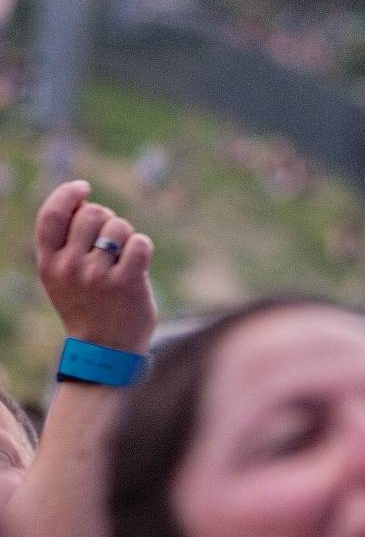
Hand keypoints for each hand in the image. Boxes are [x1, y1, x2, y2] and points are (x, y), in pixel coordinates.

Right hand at [34, 181, 155, 352]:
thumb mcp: (62, 276)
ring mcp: (97, 275)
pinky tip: (138, 262)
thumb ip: (65, 242)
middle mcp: (69, 267)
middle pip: (93, 213)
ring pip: (119, 226)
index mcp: (48, 262)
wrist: (105, 349)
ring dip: (127, 236)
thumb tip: (82, 200)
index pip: (51, 215)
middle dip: (108, 218)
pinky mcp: (126, 283)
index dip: (67, 194)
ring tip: (123, 258)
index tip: (84, 187)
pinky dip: (143, 247)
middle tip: (111, 240)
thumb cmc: (87, 305)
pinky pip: (140, 243)